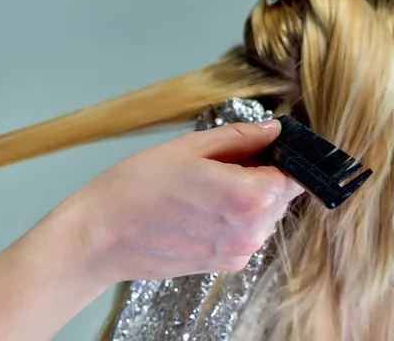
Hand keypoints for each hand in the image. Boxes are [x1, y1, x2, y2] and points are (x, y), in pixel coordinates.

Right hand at [56, 119, 303, 285]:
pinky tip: (203, 207)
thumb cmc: (136, 188)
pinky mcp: (226, 264)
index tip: (263, 148)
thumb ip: (240, 138)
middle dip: (264, 175)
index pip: (294, 175)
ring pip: (266, 215)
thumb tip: (272, 129)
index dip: (281, 157)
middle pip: (281, 195)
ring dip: (250, 197)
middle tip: (224, 163)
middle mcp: (252, 230)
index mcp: (249, 197)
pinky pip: (247, 233)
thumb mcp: (190, 147)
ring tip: (208, 186)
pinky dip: (236, 218)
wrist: (99, 237)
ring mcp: (239, 252)